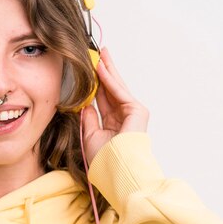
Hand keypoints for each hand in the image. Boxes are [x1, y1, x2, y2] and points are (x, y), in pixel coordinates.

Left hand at [81, 48, 148, 162]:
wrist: (117, 170)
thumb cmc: (105, 160)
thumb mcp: (90, 136)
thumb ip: (88, 119)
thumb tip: (85, 105)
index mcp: (113, 124)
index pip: (103, 99)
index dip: (95, 85)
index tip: (88, 72)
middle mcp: (124, 116)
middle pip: (111, 89)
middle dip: (104, 72)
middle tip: (97, 54)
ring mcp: (132, 113)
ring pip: (116, 87)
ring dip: (108, 69)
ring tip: (101, 53)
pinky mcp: (137, 110)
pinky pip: (118, 91)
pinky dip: (109, 78)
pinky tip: (101, 67)